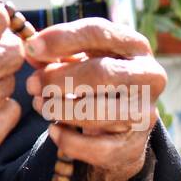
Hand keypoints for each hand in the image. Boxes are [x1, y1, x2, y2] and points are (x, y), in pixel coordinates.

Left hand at [22, 18, 165, 180]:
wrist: (123, 125)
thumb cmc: (96, 80)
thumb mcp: (80, 59)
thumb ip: (55, 53)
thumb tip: (30, 50)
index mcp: (134, 45)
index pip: (98, 32)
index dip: (61, 39)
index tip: (31, 48)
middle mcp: (149, 76)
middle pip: (100, 73)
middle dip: (57, 79)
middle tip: (32, 84)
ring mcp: (145, 113)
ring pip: (98, 112)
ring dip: (60, 109)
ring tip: (40, 105)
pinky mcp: (135, 145)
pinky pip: (97, 148)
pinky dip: (69, 140)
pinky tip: (54, 130)